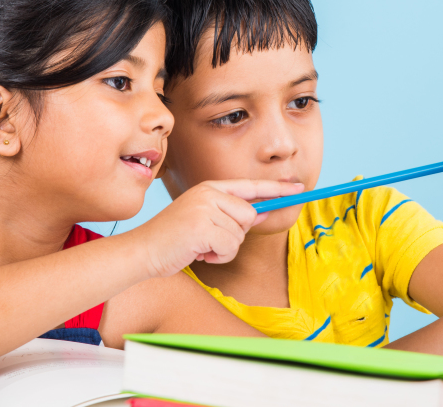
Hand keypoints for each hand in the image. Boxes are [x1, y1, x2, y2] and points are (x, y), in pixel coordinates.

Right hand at [128, 179, 302, 277]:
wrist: (143, 251)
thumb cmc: (173, 239)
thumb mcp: (203, 219)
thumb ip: (229, 214)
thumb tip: (261, 212)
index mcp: (210, 188)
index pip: (251, 186)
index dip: (277, 188)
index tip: (300, 189)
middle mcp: (209, 193)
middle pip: (249, 216)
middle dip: (235, 235)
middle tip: (210, 240)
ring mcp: (205, 209)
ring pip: (240, 235)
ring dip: (224, 249)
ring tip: (201, 246)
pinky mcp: (202, 227)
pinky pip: (230, 247)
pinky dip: (218, 257)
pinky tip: (199, 253)